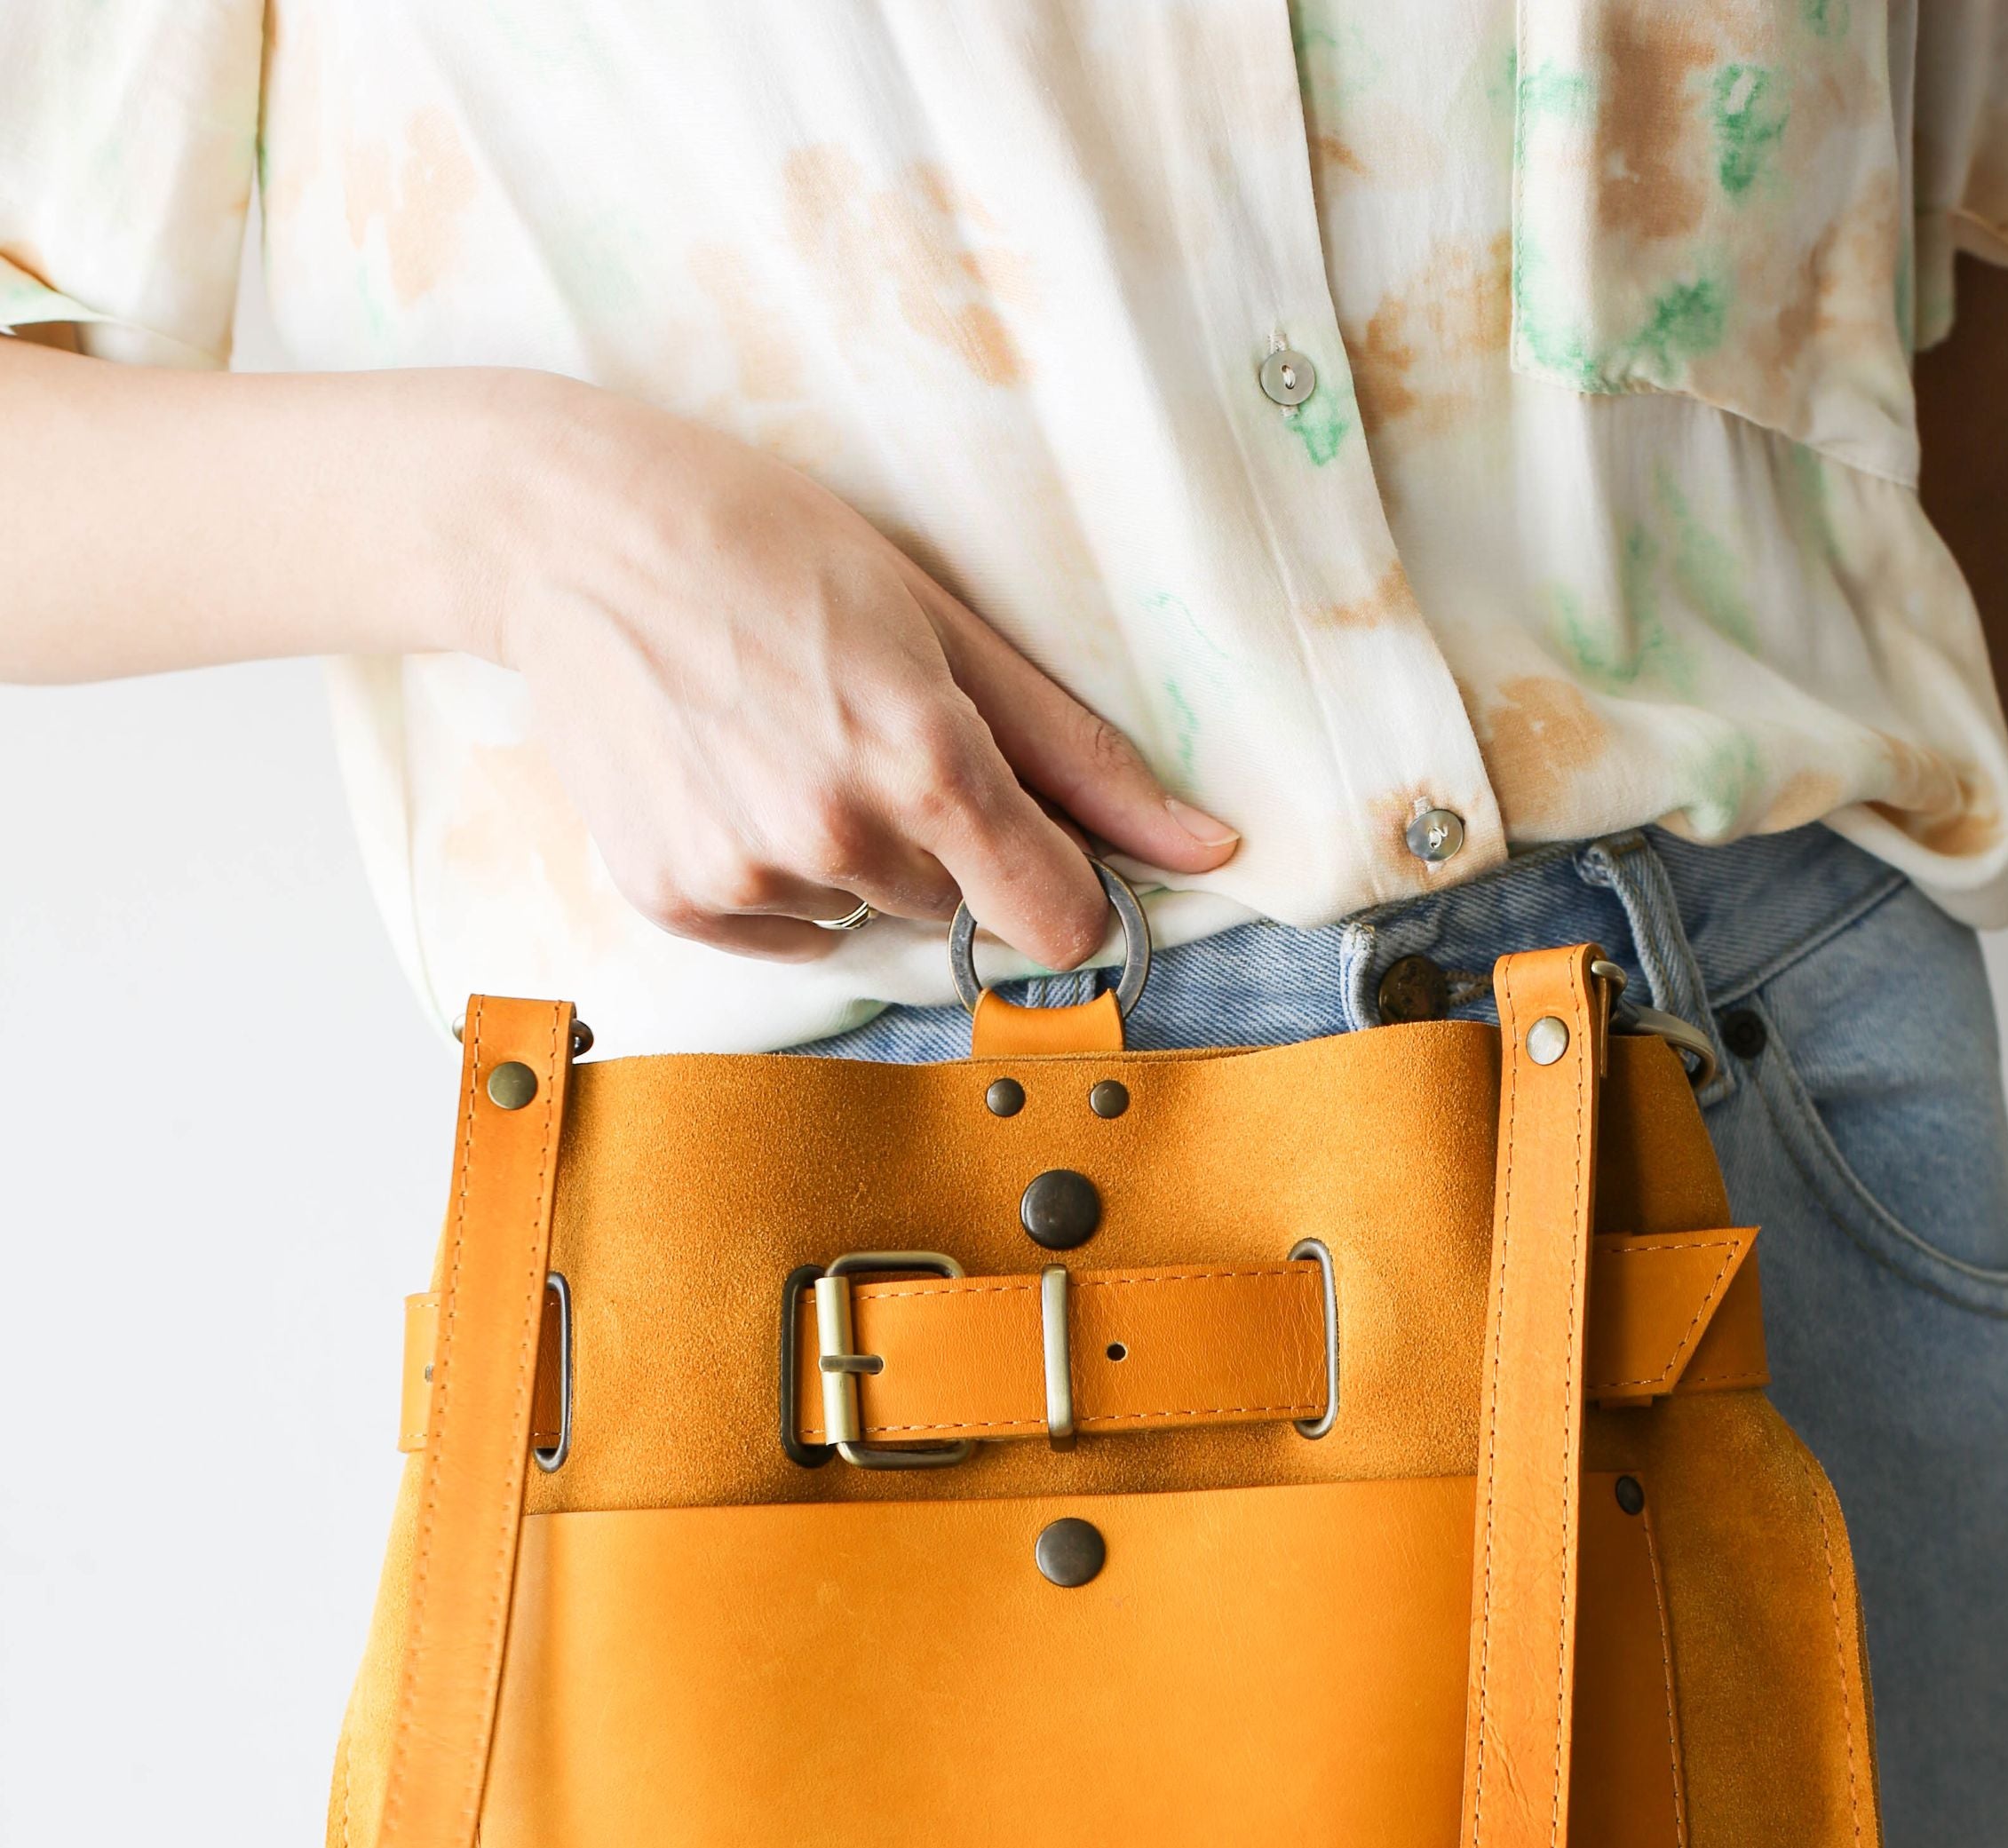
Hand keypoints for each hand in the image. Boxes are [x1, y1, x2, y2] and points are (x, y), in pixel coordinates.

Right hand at [494, 378, 1236, 965]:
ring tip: (784, 737)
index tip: (1038, 850)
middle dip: (936, 840)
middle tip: (860, 726)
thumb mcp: (946, 624)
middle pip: (956, 910)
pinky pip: (786, 932)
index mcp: (925, 758)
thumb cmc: (774, 547)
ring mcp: (748, 872)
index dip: (1061, 890)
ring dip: (852, 853)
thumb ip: (1081, 756)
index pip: (1054, 920)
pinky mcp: (675, 898)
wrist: (576, 534)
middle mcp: (837, 830)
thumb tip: (1210, 848)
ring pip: (867, 915)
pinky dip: (777, 876)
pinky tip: (732, 776)